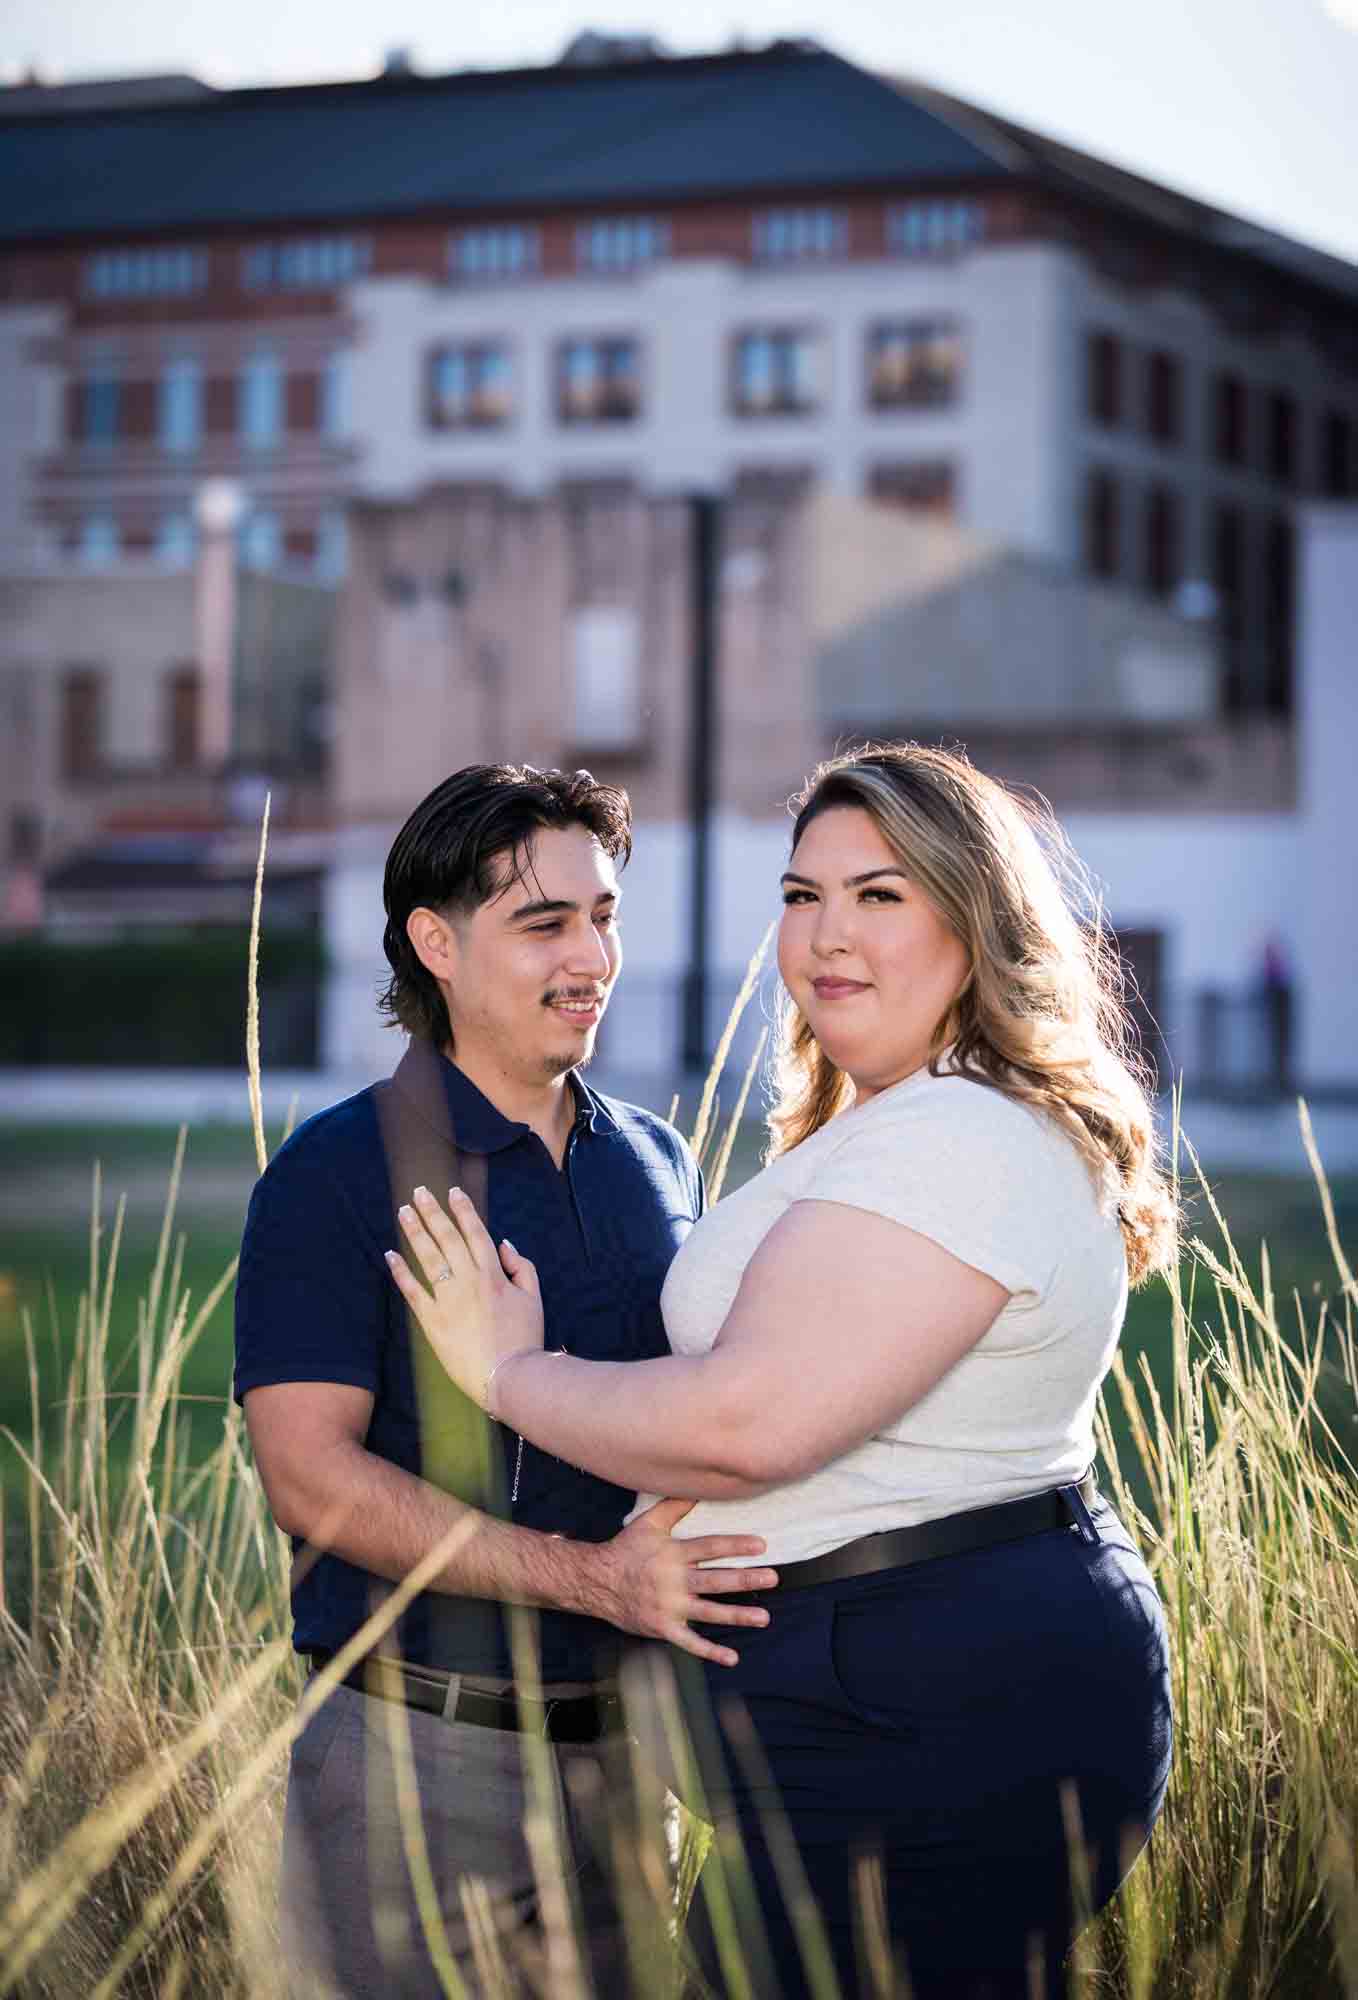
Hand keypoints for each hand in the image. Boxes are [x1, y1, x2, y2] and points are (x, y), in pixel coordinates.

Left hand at [386, 1185, 543, 1407]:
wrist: (510, 1376)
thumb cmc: (525, 1338)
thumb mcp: (534, 1297)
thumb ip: (521, 1266)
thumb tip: (504, 1244)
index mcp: (493, 1274)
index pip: (475, 1233)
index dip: (463, 1210)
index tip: (452, 1192)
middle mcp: (468, 1281)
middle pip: (447, 1238)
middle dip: (433, 1212)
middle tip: (419, 1192)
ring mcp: (448, 1301)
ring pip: (428, 1258)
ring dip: (415, 1232)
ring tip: (403, 1212)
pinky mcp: (433, 1322)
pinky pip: (413, 1292)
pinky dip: (401, 1272)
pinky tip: (391, 1255)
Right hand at [587, 1497, 777, 1667]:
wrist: (597, 1582)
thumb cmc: (625, 1550)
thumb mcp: (648, 1523)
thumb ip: (674, 1506)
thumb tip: (696, 1487)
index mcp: (673, 1554)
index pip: (710, 1548)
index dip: (736, 1546)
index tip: (761, 1546)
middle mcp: (674, 1581)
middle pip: (716, 1580)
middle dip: (746, 1579)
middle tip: (773, 1578)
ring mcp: (670, 1607)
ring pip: (709, 1612)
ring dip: (738, 1615)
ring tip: (764, 1617)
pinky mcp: (664, 1628)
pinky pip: (690, 1642)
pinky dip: (711, 1651)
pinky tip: (732, 1657)